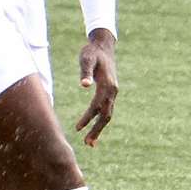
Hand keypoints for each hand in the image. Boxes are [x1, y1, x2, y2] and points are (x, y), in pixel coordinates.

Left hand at [75, 28, 117, 146]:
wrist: (103, 46)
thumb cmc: (91, 52)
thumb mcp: (86, 59)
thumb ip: (86, 72)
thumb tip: (84, 85)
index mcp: (107, 85)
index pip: (97, 106)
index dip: (87, 118)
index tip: (77, 128)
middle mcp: (113, 91)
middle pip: (106, 115)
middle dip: (97, 130)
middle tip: (87, 143)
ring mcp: (113, 92)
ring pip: (108, 115)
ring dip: (99, 128)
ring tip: (90, 142)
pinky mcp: (110, 93)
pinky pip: (107, 110)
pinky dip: (101, 121)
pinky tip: (93, 128)